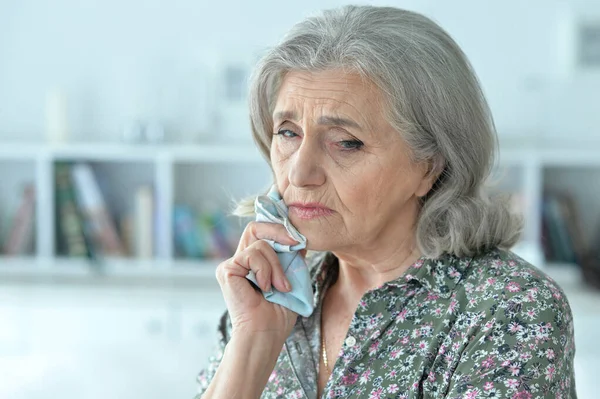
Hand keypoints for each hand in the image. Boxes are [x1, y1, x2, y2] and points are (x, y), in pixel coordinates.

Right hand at [215, 221, 304, 340]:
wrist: (266, 333)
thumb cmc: (279, 313)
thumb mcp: (292, 278)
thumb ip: (292, 258)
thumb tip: (299, 238)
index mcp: (254, 262)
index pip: (262, 232)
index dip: (279, 229)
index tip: (299, 239)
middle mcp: (240, 260)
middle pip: (255, 227)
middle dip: (279, 232)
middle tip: (295, 244)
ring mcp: (232, 265)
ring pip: (260, 244)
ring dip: (277, 265)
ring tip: (280, 287)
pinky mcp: (227, 270)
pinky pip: (251, 255)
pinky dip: (265, 270)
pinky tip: (265, 288)